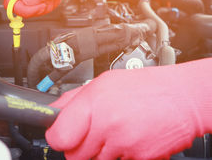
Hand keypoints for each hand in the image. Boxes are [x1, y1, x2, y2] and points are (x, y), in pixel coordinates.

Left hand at [46, 58, 211, 159]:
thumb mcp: (103, 82)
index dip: (58, 137)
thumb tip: (53, 112)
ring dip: (99, 153)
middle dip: (79, 147)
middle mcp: (107, 125)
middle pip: (74, 155)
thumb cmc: (143, 87)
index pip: (59, 137)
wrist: (181, 97)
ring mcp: (124, 145)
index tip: (63, 135)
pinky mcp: (139, 158)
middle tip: (91, 134)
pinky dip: (120, 156)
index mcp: (94, 104)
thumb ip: (74, 100)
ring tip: (112, 134)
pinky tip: (128, 139)